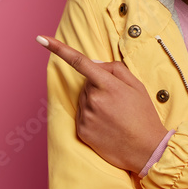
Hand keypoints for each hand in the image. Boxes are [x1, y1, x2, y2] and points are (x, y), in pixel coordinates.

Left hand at [38, 35, 168, 173]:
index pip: (80, 61)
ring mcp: (86, 116)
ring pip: (84, 99)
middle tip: (118, 100)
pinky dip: (92, 117)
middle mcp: (93, 99)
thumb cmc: (144, 115)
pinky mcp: (81, 131)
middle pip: (87, 83)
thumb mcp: (138, 85)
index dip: (58, 48)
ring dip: (95, 102)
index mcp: (108, 84)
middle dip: (98, 86)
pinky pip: (82, 115)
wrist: (146, 150)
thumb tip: (94, 63)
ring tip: (115, 115)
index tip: (41, 38)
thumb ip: (115, 69)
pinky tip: (108, 125)